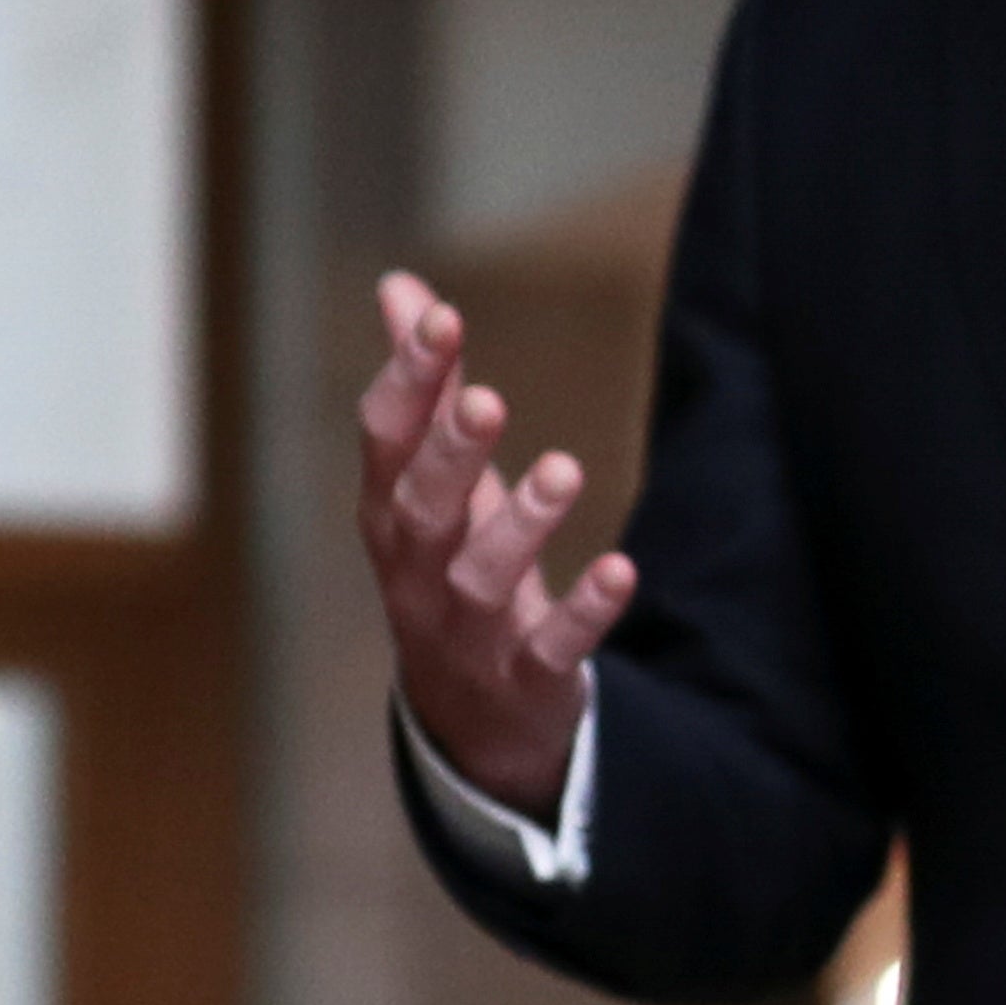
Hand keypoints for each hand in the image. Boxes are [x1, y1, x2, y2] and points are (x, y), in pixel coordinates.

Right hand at [355, 271, 631, 819]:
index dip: (409, 380)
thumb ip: (425, 389)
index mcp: (390, 513)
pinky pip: (551, 647)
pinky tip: (620, 570)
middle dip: (450, 454)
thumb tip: (402, 287)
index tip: (442, 318)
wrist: (467, 717)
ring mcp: (467, 631)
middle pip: (421, 510)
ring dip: (521, 526)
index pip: (385, 441)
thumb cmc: (447, 568)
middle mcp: (415, 572)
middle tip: (487, 398)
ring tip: (564, 469)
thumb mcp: (430, 482)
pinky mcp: (525, 677)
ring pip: (481, 579)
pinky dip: (583, 612)